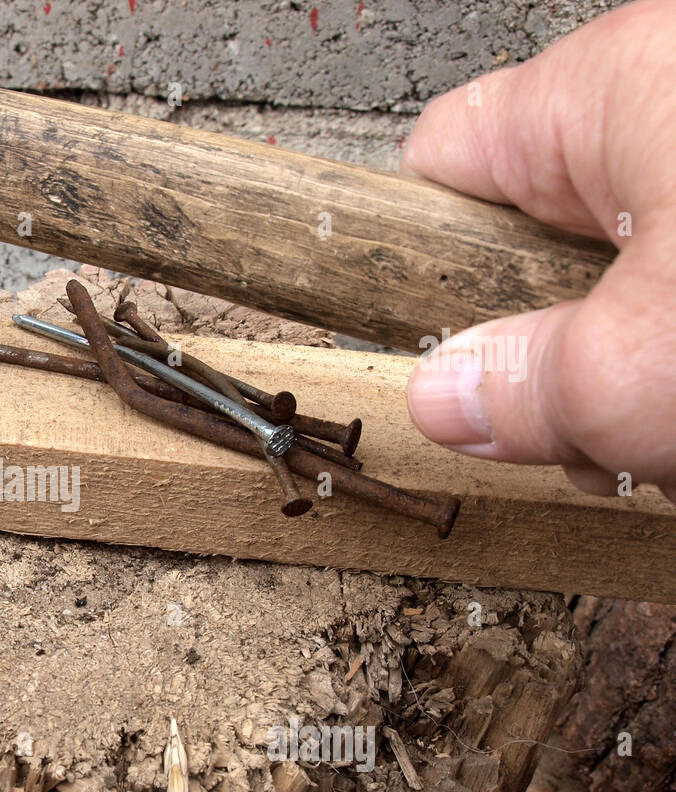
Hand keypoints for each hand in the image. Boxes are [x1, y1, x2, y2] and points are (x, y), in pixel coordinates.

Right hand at [401, 0, 675, 501]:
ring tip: (669, 438)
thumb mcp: (651, 363)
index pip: (440, 161)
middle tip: (584, 428)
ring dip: (636, 381)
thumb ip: (527, 387)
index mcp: (620, 84)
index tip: (410, 339)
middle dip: (549, 357)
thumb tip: (444, 397)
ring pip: (631, 283)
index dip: (412, 260)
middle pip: (536, 243)